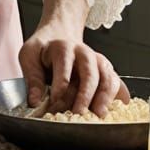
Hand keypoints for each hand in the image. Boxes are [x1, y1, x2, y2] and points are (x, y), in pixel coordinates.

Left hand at [17, 0, 127, 117]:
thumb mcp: (29, 56)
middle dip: (84, 95)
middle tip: (78, 113)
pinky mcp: (106, 71)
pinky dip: (119, 95)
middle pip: (89, 73)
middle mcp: (84, 52)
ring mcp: (97, 61)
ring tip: (99, 114)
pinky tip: (119, 107)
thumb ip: (32, 78)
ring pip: (107, 77)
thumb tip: (35, 101)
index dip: (60, 86)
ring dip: (105, 97)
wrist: (58, 35)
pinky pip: (117, 82)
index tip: (54, 102)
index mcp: (62, 47)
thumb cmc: (42, 50)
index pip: (64, 66)